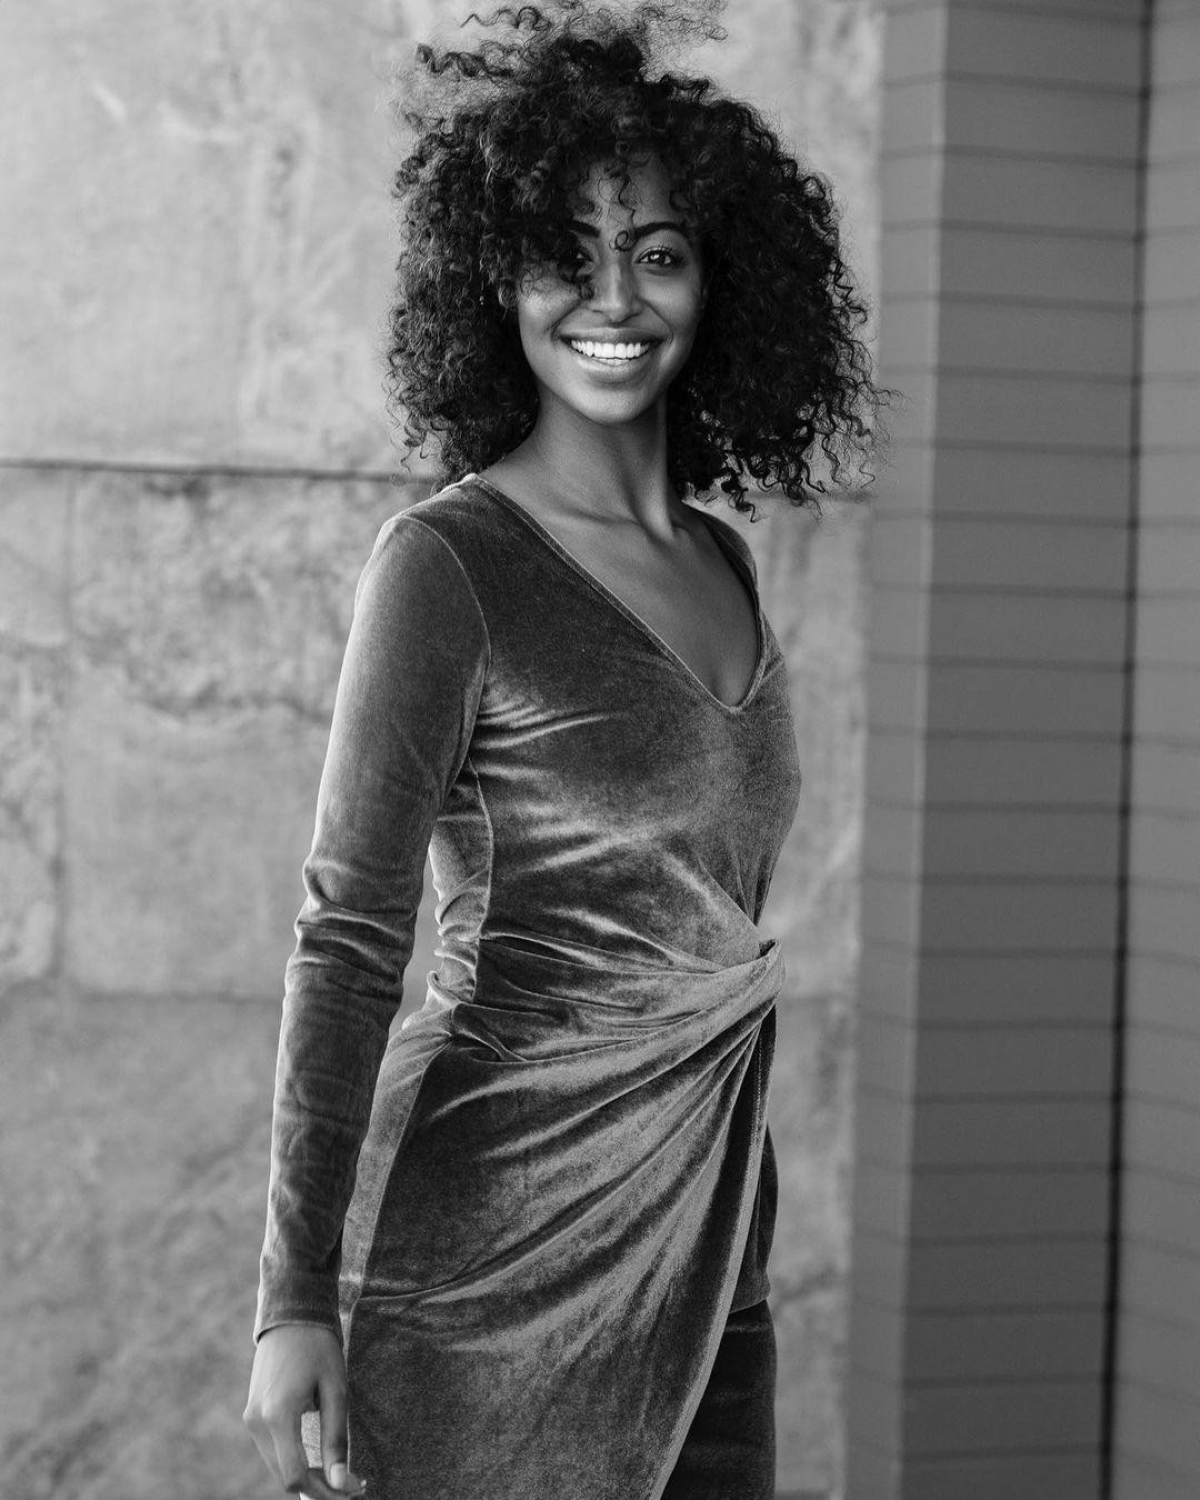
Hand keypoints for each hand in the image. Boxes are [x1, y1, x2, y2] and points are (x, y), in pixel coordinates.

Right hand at [244, 1323, 365, 1498]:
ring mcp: (250, 1419)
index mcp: (278, 1416)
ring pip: (277, 1467)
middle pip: (285, 1477)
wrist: (290, 1313)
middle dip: (317, 1488)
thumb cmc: (319, 1346)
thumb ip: (336, 1438)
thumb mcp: (336, 1389)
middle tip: (351, 1485)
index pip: (296, 1476)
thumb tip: (340, 1482)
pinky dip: (293, 1460)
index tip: (353, 1489)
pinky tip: (317, 1456)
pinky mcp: (251, 1414)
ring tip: (338, 1473)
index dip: (324, 1492)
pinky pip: (272, 1451)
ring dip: (305, 1476)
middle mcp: (257, 1423)